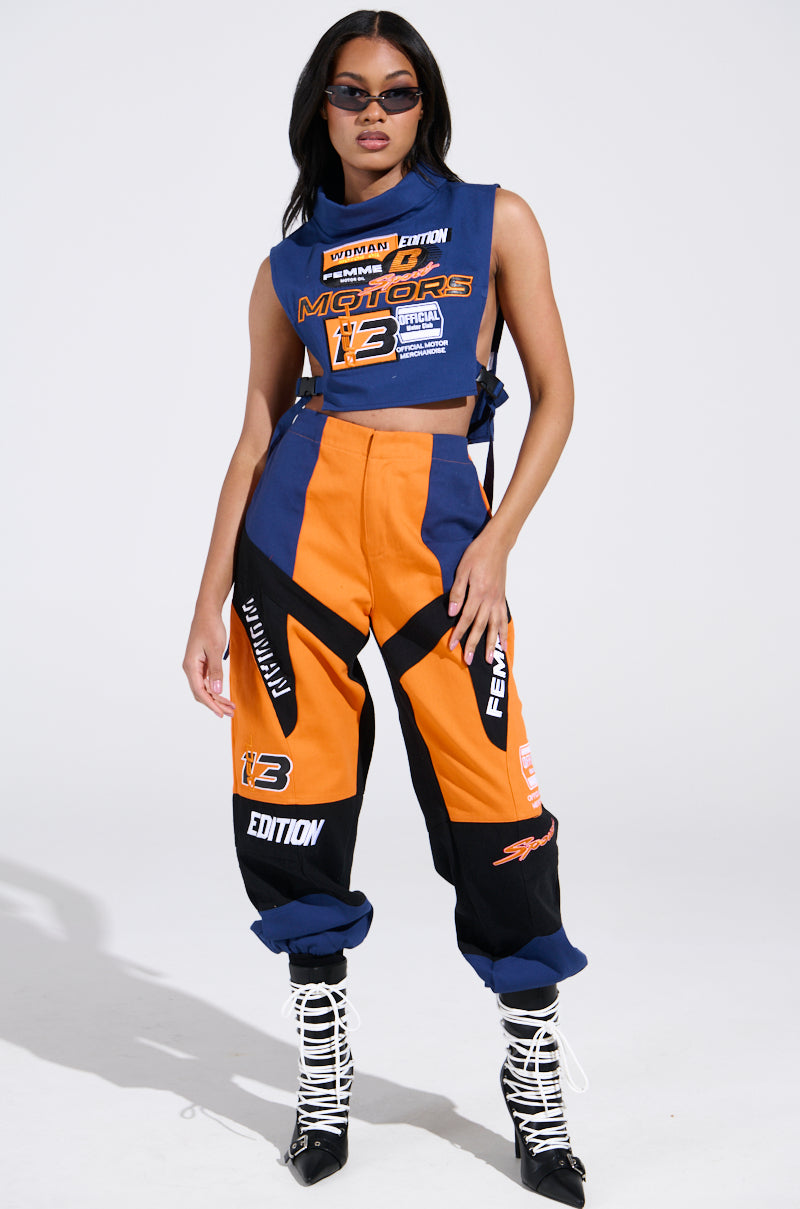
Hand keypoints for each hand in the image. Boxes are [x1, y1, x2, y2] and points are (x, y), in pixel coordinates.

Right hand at [183, 611, 234, 717]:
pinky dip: (215, 688)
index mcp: (191, 666)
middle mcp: (190, 668)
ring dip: (216, 697)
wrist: (207, 612)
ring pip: (204, 687)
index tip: (221, 713)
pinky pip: (206, 680)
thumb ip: (216, 672)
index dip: (211, 704)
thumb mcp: (215, 650)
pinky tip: (222, 694)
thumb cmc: (210, 628)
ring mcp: (195, 666)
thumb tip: (216, 691)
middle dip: (215, 704)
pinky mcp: (200, 663)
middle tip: (230, 712)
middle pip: (201, 692)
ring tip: (230, 706)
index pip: (200, 691)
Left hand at [447, 526, 509, 664]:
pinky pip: (503, 619)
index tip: (452, 646)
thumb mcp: (462, 570)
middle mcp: (489, 599)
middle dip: (473, 644)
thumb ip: (457, 592)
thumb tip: (452, 613)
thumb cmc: (477, 554)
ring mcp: (497, 600)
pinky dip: (503, 633)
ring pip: (494, 626)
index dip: (459, 633)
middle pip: (480, 626)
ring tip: (489, 660)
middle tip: (468, 660)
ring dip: (491, 644)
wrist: (497, 544)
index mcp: (478, 592)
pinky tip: (503, 645)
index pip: (466, 618)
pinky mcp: (501, 598)